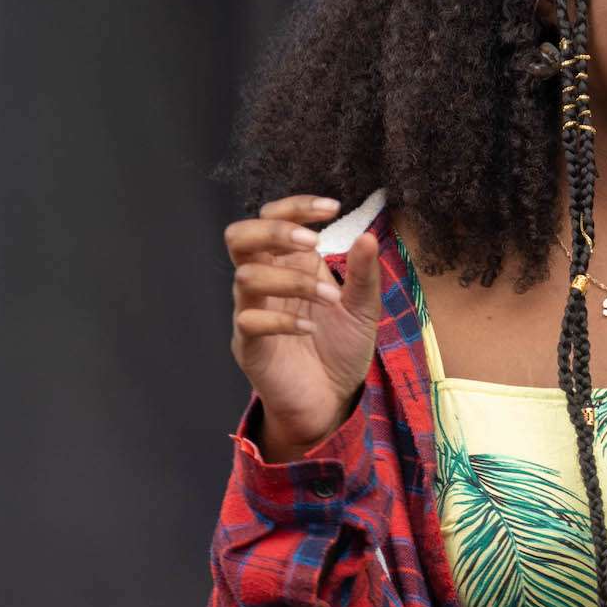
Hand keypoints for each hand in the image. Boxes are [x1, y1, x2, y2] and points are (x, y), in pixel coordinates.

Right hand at [225, 195, 382, 457]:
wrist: (332, 400)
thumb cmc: (341, 349)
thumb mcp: (363, 309)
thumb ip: (363, 274)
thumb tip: (367, 235)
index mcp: (289, 264)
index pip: (272, 218)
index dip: (295, 206)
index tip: (332, 208)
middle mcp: (265, 282)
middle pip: (239, 236)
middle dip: (275, 230)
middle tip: (313, 242)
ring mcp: (252, 312)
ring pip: (246, 276)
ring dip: (293, 280)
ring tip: (331, 298)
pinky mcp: (248, 346)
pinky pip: (249, 321)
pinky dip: (283, 320)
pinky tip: (311, 326)